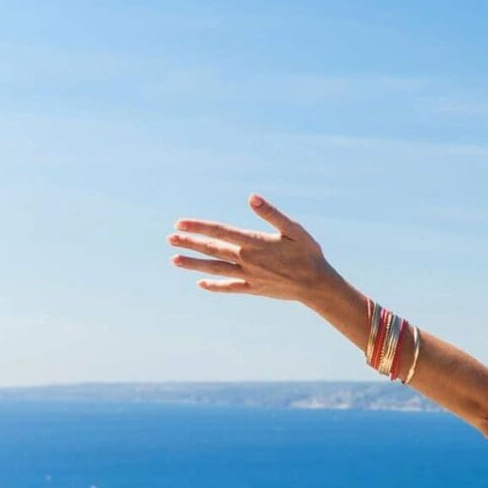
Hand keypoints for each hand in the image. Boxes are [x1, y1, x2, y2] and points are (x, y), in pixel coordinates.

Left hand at [168, 195, 340, 302]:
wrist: (317, 285)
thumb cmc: (308, 253)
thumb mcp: (294, 229)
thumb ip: (272, 214)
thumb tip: (252, 198)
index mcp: (254, 242)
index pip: (220, 232)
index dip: (198, 227)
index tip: (179, 224)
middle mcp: (247, 260)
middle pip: (212, 250)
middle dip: (190, 244)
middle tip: (170, 239)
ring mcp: (248, 276)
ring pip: (215, 269)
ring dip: (194, 265)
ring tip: (174, 260)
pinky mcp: (253, 289)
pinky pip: (229, 287)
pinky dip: (214, 286)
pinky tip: (201, 283)